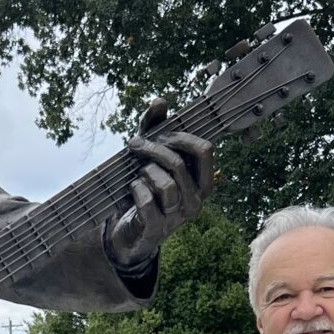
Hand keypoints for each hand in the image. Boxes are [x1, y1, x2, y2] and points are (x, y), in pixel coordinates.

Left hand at [103, 99, 214, 272]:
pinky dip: (136, 189)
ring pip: (165, 184)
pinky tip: (132, 187)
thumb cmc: (145, 187)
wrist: (129, 231)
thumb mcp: (149, 155)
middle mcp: (195, 201)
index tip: (162, 134)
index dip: (181, 137)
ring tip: (138, 174)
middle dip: (152, 150)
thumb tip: (161, 101)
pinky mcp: (156, 229)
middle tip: (135, 146)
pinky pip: (147, 201)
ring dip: (145, 172)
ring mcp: (177, 218)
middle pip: (178, 164)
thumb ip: (154, 126)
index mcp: (201, 182)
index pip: (204, 150)